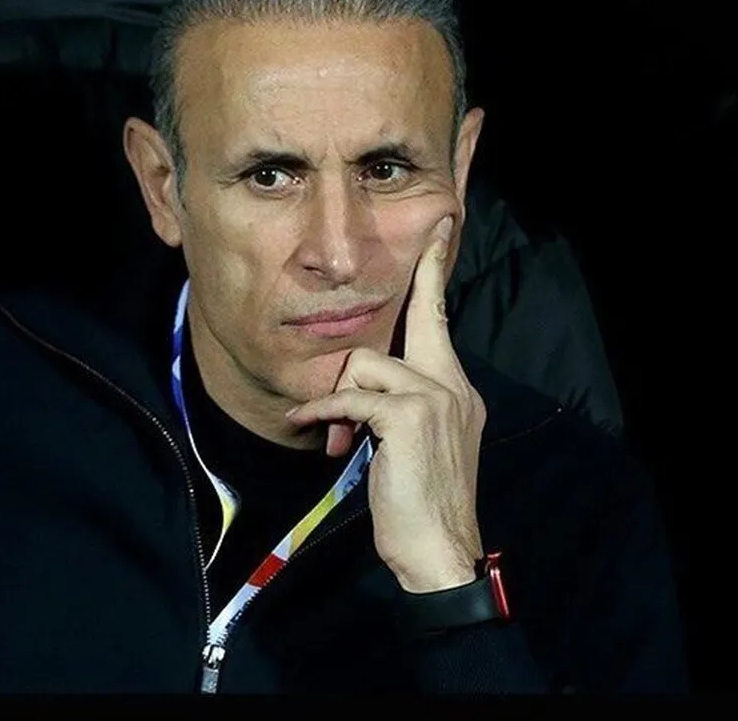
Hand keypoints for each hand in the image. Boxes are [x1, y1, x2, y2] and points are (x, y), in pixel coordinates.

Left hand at [284, 216, 486, 592]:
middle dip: (377, 342)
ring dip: (338, 402)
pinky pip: (350, 397)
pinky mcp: (408, 415)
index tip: (439, 227)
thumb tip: (353, 394)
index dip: (434, 272)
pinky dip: (325, 414)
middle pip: (397, 332)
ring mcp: (434, 397)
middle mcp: (452, 384)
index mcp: (456, 388)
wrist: (439, 549)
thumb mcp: (414, 445)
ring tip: (339, 439)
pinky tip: (319, 433)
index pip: (440, 319)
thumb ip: (396, 406)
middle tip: (386, 334)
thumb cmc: (420, 502)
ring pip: (362, 364)